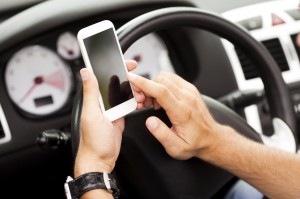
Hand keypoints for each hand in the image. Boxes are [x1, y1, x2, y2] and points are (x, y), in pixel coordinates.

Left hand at [74, 60, 138, 175]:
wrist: (101, 158)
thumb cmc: (94, 141)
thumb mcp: (92, 114)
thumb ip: (91, 92)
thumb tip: (86, 72)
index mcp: (93, 99)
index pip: (101, 76)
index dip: (111, 65)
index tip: (122, 59)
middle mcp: (101, 102)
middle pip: (115, 82)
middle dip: (126, 74)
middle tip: (135, 70)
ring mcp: (111, 109)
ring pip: (123, 92)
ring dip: (132, 88)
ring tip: (139, 88)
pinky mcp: (118, 116)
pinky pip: (127, 104)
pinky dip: (134, 100)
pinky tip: (138, 98)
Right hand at [127, 71, 221, 159]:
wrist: (211, 138)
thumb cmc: (194, 143)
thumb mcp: (176, 148)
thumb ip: (161, 134)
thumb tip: (149, 122)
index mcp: (182, 111)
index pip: (160, 91)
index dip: (144, 83)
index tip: (132, 78)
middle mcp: (187, 98)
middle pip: (161, 80)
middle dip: (146, 86)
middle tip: (142, 101)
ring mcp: (190, 91)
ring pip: (166, 76)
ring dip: (154, 85)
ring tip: (152, 102)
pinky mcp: (190, 89)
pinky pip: (172, 78)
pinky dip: (162, 84)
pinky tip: (161, 99)